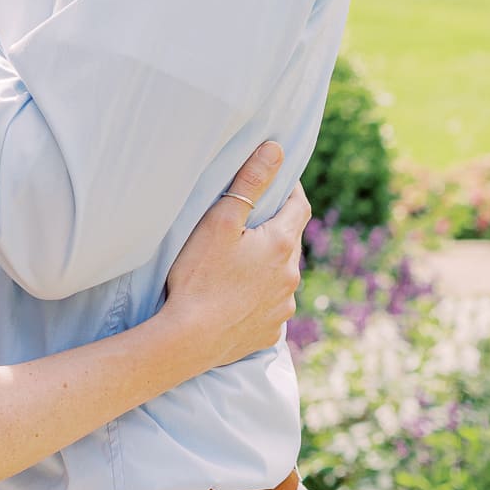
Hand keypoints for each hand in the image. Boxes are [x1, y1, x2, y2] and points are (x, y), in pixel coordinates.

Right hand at [164, 143, 308, 367]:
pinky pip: (271, 305)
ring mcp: (283, 308)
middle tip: (250, 220)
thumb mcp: (220, 221)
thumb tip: (276, 149)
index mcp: (281, 245)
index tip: (279, 179)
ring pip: (282, 275)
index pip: (300, 206)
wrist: (188, 340)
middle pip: (291, 241)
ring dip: (269, 263)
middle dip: (276, 227)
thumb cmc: (199, 275)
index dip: (291, 189)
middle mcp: (290, 277)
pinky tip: (237, 294)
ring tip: (239, 260)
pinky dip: (261, 294)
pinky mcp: (269, 332)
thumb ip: (250, 183)